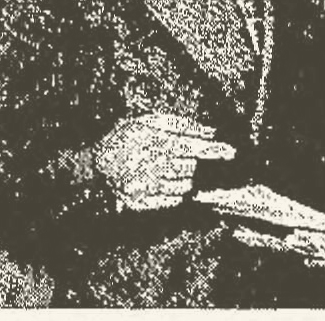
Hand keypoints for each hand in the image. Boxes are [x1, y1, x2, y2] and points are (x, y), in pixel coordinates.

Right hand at [94, 113, 235, 210]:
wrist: (93, 169)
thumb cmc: (123, 141)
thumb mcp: (146, 122)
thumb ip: (178, 125)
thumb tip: (209, 131)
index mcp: (150, 139)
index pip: (190, 144)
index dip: (213, 148)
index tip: (231, 151)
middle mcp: (148, 163)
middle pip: (190, 166)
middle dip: (193, 161)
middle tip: (182, 158)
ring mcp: (144, 185)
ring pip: (185, 184)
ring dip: (186, 177)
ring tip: (169, 169)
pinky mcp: (141, 203)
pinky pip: (174, 200)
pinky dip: (177, 193)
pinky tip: (166, 184)